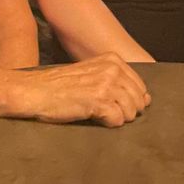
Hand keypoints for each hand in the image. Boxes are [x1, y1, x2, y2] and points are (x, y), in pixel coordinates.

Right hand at [23, 54, 149, 126]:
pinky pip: (117, 120)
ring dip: (116, 118)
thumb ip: (119, 83)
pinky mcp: (98, 100)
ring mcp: (106, 84)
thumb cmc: (61, 87)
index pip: (140, 87)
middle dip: (126, 112)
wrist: (35, 91)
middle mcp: (112, 69)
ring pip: (131, 112)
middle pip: (138, 101)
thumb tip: (147, 99)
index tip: (112, 103)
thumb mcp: (92, 75)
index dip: (130, 101)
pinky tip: (93, 116)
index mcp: (113, 60)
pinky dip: (108, 124)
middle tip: (104, 111)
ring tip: (97, 113)